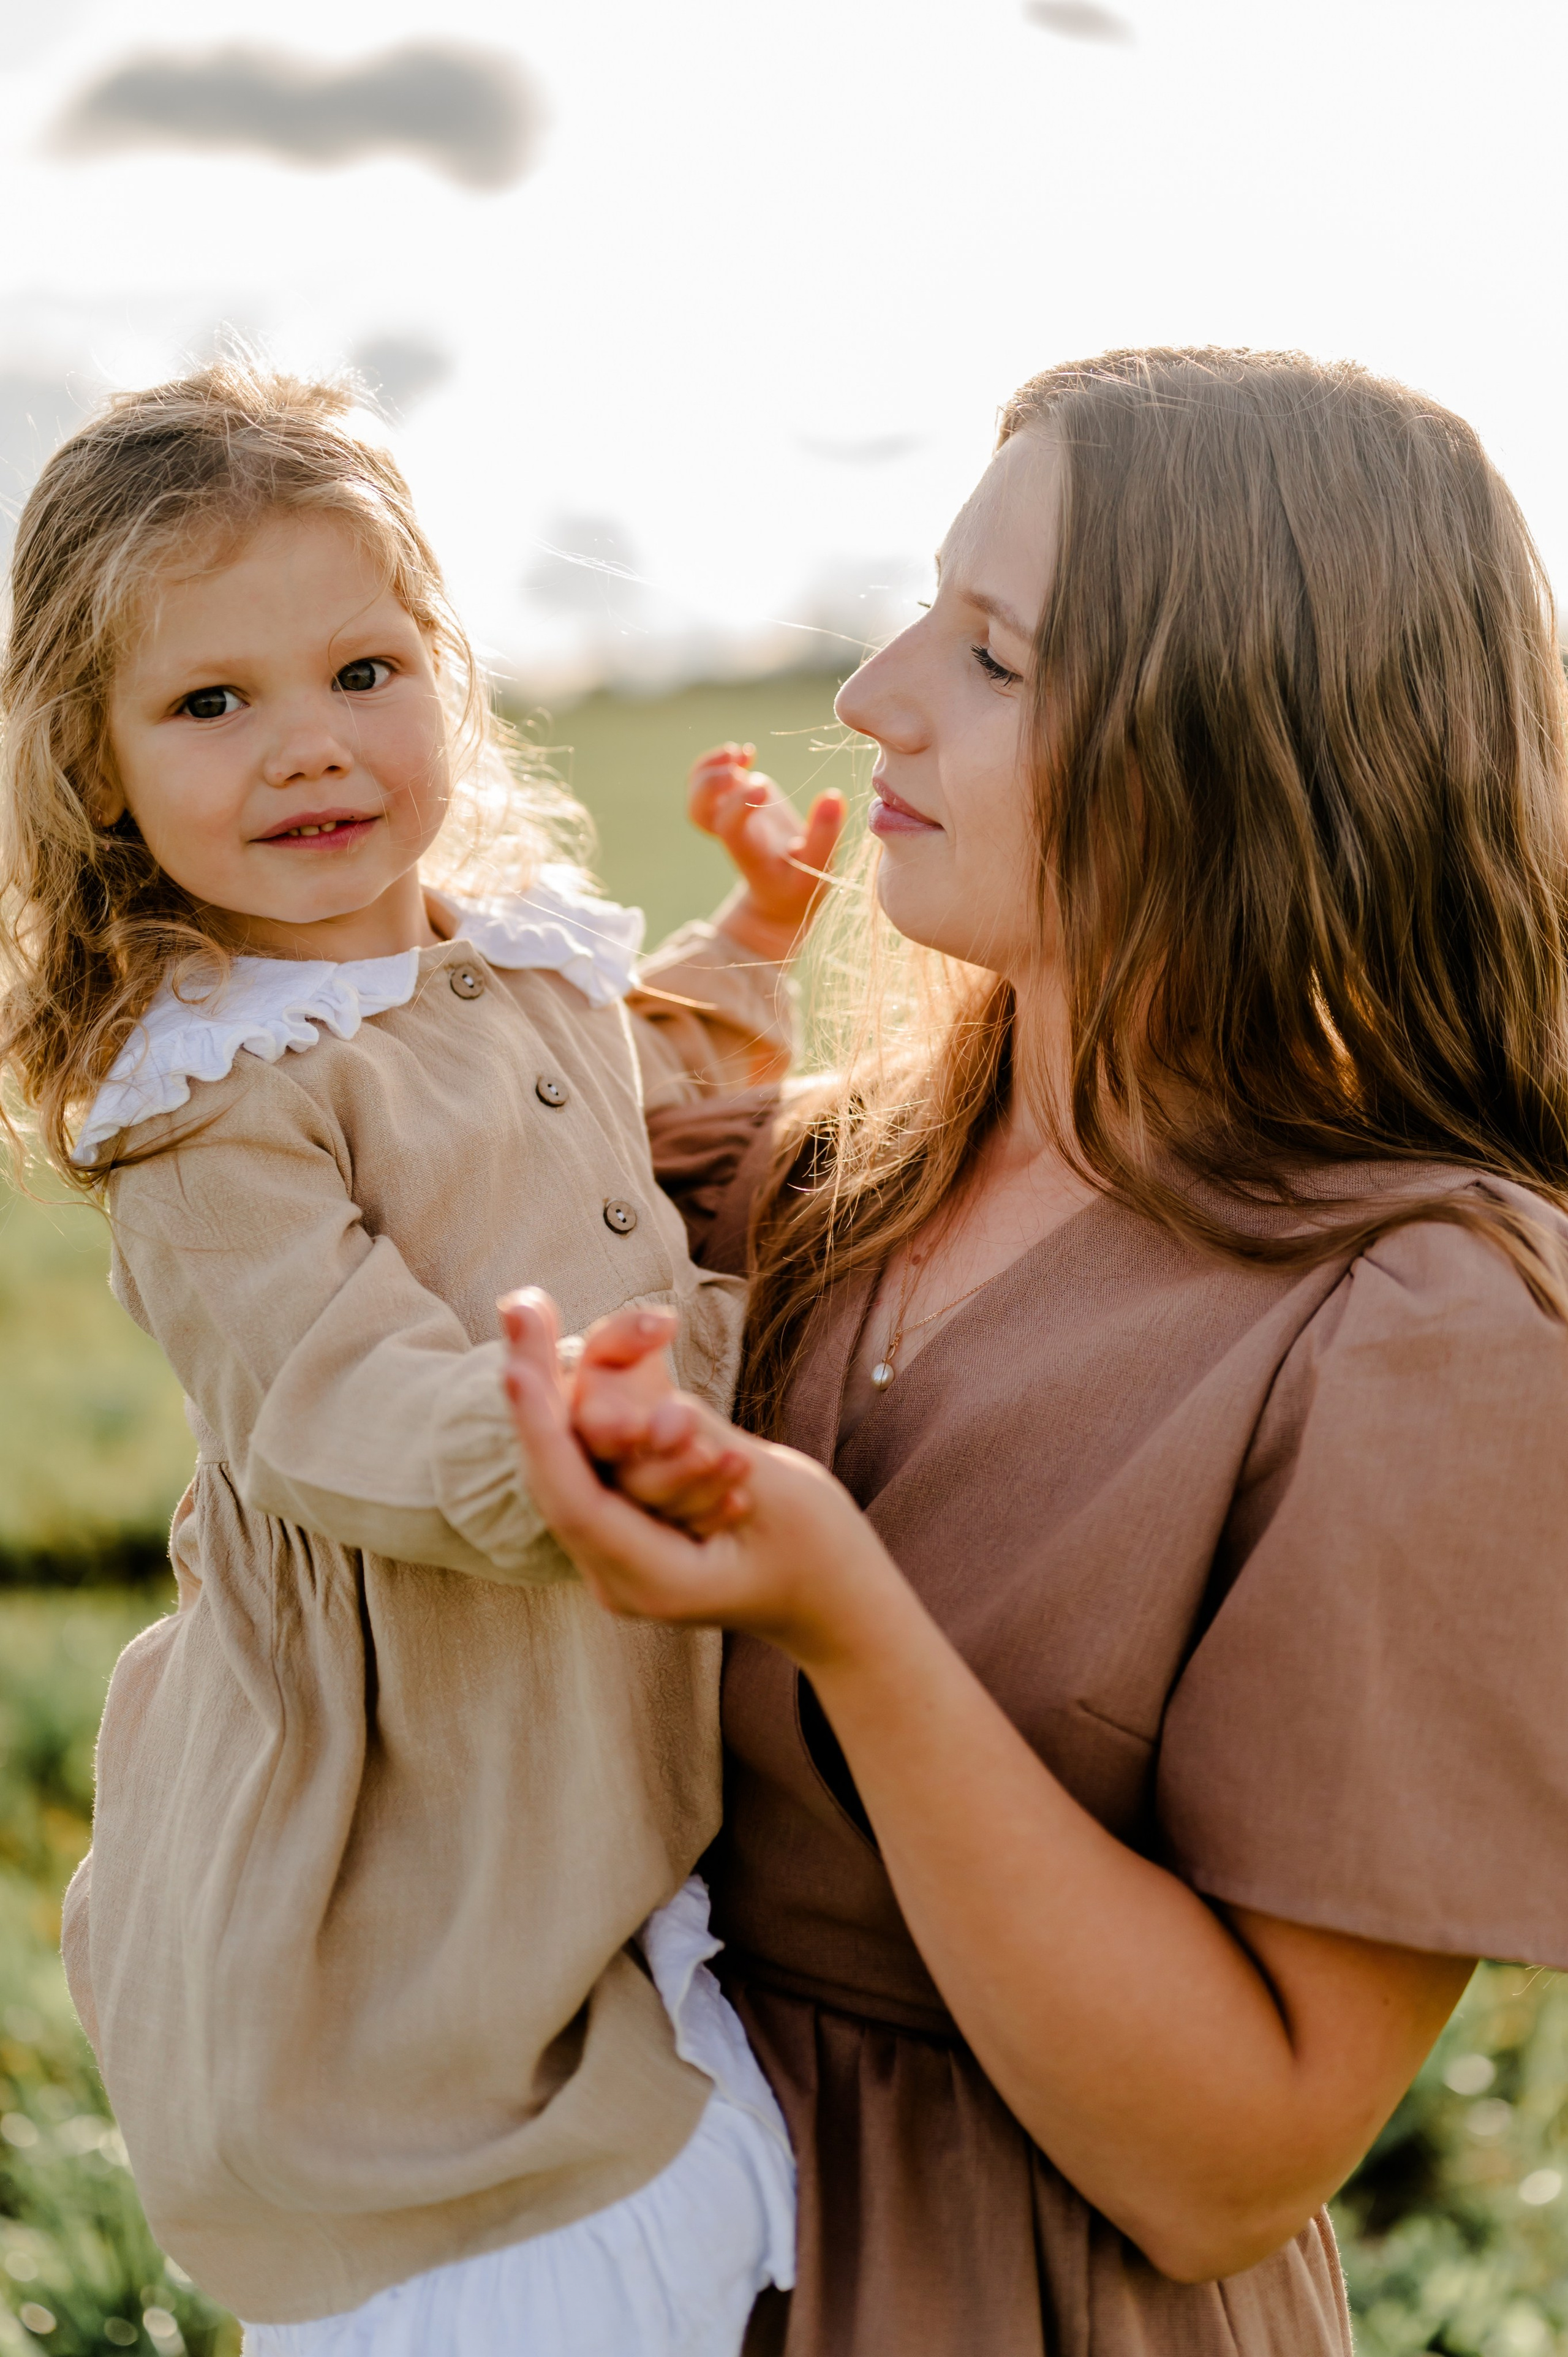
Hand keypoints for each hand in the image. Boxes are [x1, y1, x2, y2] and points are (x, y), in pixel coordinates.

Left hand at [500, 1288, 900, 1665]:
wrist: (835, 1601)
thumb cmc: (820, 1551)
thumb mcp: (778, 1491)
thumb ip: (706, 1448)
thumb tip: (654, 1409)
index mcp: (653, 1581)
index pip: (576, 1500)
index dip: (543, 1430)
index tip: (516, 1365)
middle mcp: (618, 1573)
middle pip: (560, 1471)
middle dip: (540, 1386)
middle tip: (519, 1303)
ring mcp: (617, 1551)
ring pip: (579, 1456)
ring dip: (591, 1384)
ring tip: (580, 1318)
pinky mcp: (627, 1521)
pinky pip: (604, 1456)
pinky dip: (615, 1403)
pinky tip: (633, 1339)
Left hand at [689, 742, 844, 959]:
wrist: (781, 892)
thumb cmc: (800, 882)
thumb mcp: (817, 869)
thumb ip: (824, 837)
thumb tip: (833, 797)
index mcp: (749, 851)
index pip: (728, 827)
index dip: (738, 805)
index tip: (764, 789)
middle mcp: (733, 831)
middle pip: (697, 811)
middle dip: (709, 786)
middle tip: (735, 771)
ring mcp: (730, 813)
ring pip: (697, 792)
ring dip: (710, 768)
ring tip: (740, 753)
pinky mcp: (737, 800)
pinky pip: (712, 780)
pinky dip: (719, 761)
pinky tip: (747, 754)